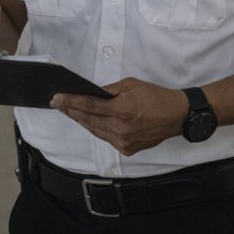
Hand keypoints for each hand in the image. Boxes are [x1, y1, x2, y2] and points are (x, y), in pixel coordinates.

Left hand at [50, 79, 189, 155]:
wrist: (176, 116)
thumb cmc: (157, 98)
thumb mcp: (132, 85)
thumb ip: (109, 90)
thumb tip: (90, 93)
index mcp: (122, 110)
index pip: (89, 105)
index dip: (70, 101)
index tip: (57, 98)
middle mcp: (121, 128)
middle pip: (87, 119)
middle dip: (70, 110)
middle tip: (57, 103)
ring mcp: (123, 141)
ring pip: (94, 131)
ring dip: (81, 120)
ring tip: (70, 111)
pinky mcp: (126, 149)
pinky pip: (105, 138)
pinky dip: (96, 129)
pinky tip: (89, 121)